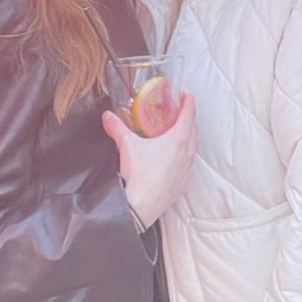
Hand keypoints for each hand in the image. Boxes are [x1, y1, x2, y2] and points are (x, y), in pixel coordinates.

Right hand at [102, 92, 196, 230]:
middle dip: (187, 118)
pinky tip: (174, 158)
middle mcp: (187, 154)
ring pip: (192, 147)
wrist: (140, 207)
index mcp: (178, 140)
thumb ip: (117, 128)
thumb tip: (108, 117)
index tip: (186, 94)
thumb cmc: (138, 177)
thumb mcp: (127, 146)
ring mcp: (187, 170)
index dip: (188, 101)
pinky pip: (189, 164)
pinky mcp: (183, 183)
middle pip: (192, 129)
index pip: (188, 114)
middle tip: (178, 112)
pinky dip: (184, 156)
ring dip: (187, 137)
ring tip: (175, 134)